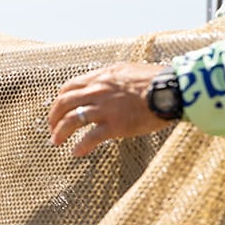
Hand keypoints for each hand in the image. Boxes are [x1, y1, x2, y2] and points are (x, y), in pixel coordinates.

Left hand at [47, 62, 172, 156]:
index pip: (69, 86)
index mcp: (100, 78)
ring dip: (60, 132)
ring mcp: (105, 109)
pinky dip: (80, 146)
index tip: (58, 110)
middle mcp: (98, 91)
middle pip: (64, 103)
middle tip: (51, 128)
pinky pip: (90, 137)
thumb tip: (100, 84)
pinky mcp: (115, 125)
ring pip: (72, 120)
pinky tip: (76, 152)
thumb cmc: (155, 80)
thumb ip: (109, 79)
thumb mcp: (126, 71)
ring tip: (55, 142)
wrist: (173, 90)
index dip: (59, 100)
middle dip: (53, 117)